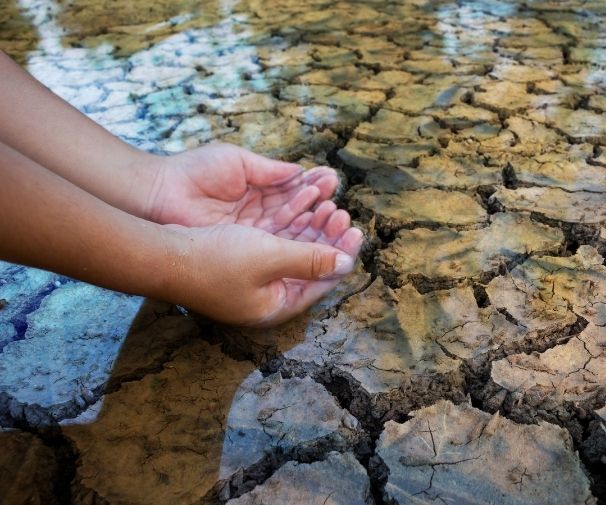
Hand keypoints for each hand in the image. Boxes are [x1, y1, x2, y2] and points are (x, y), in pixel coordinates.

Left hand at [144, 143, 339, 232]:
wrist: (159, 194)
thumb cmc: (193, 173)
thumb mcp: (237, 163)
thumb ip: (270, 171)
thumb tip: (301, 172)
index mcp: (257, 191)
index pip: (293, 192)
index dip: (314, 188)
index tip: (332, 181)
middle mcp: (258, 216)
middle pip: (298, 215)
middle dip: (320, 210)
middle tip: (338, 205)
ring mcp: (252, 235)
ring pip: (291, 232)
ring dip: (314, 225)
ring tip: (333, 215)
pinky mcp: (244, 250)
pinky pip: (277, 246)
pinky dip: (297, 239)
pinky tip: (315, 230)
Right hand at [165, 209, 362, 326]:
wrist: (161, 254)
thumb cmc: (214, 260)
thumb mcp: (270, 257)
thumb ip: (310, 260)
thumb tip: (346, 263)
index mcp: (277, 306)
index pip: (322, 282)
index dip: (342, 254)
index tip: (357, 230)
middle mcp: (267, 297)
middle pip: (310, 266)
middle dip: (327, 238)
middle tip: (342, 213)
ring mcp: (252, 282)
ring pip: (293, 251)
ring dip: (310, 228)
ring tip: (326, 205)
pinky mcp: (239, 263)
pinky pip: (275, 243)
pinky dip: (289, 226)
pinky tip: (300, 206)